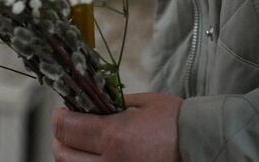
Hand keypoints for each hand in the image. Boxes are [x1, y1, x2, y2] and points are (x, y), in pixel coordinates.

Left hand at [52, 93, 180, 160]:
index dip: (59, 117)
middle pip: (62, 155)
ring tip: (82, 145)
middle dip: (60, 138)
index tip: (63, 111)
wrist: (199, 147)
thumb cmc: (175, 123)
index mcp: (113, 136)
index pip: (65, 128)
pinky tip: (97, 158)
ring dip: (72, 156)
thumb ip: (112, 104)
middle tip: (69, 128)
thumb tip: (90, 104)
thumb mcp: (142, 103)